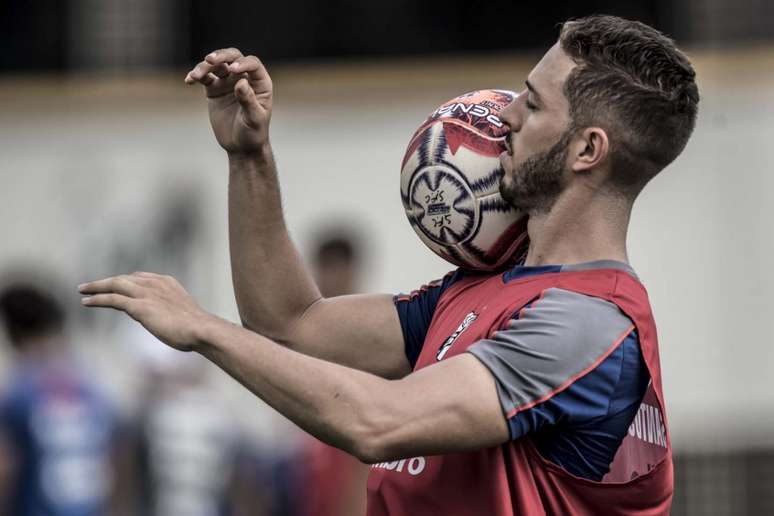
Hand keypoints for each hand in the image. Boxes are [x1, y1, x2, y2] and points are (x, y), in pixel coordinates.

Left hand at [79, 272, 213, 351]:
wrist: (201, 330)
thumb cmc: (197, 329)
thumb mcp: (185, 316)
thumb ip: (173, 314)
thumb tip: (173, 325)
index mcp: (167, 283)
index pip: (140, 277)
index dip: (125, 281)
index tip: (115, 285)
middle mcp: (155, 284)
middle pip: (124, 278)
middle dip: (106, 281)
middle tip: (90, 286)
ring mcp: (146, 293)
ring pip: (115, 284)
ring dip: (96, 287)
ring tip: (82, 290)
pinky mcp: (139, 306)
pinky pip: (113, 299)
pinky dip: (98, 299)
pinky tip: (86, 302)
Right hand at [185, 48, 272, 156]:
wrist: (241, 146)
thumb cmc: (253, 133)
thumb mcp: (254, 119)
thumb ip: (248, 101)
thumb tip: (241, 82)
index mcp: (260, 83)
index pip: (252, 64)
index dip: (243, 63)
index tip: (232, 70)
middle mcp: (244, 78)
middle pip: (234, 57)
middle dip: (222, 55)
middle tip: (210, 60)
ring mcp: (228, 82)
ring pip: (217, 65)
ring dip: (205, 67)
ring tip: (195, 76)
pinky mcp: (214, 89)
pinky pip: (205, 78)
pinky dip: (196, 76)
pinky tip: (189, 80)